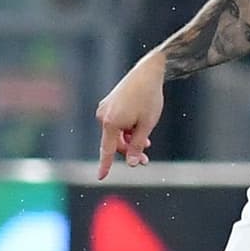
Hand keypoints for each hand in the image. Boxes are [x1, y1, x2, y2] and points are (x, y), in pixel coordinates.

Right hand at [96, 53, 166, 179]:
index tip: (101, 177)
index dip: (105, 165)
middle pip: (114, 143)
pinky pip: (115, 123)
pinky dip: (126, 129)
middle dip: (129, 151)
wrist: (147, 73)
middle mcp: (103, 116)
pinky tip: (138, 128)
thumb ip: (137, 146)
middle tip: (145, 159)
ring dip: (129, 140)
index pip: (107, 150)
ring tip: (146, 140)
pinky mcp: (108, 104)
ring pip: (116, 133)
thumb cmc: (149, 98)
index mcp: (111, 123)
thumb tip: (130, 163)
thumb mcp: (146, 126)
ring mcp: (104, 109)